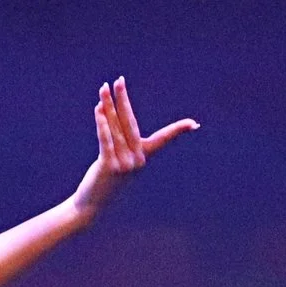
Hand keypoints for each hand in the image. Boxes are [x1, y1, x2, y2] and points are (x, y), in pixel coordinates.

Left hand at [70, 77, 197, 216]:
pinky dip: (102, 124)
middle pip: (130, 123)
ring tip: (103, 89)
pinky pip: (106, 140)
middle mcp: (138, 160)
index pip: (164, 139)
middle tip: (118, 80)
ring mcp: (125, 164)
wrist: (91, 207)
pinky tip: (98, 109)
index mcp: (144, 157)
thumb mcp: (117, 160)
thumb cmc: (105, 181)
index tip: (194, 124)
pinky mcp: (110, 167)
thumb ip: (120, 142)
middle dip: (123, 100)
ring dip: (108, 106)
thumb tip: (110, 115)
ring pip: (116, 129)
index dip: (178, 131)